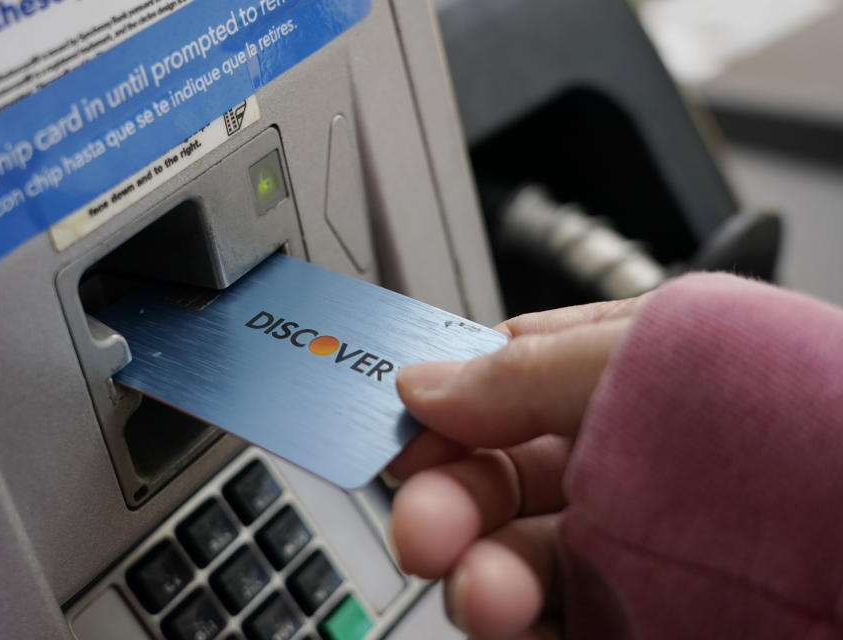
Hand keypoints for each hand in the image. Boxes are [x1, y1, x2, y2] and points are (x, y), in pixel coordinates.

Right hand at [388, 296, 647, 638]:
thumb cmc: (779, 416)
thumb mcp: (635, 354)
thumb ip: (516, 370)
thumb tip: (417, 383)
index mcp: (616, 376)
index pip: (499, 388)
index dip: (440, 412)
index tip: (400, 439)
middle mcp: (617, 461)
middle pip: (493, 483)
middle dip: (445, 504)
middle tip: (422, 528)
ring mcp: (625, 546)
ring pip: (510, 561)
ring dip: (475, 577)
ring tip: (482, 592)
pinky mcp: (634, 619)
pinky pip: (547, 626)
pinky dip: (510, 627)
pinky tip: (506, 618)